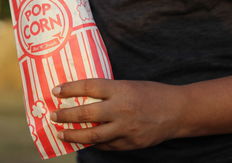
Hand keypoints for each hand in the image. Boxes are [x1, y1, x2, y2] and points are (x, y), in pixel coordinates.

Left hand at [50, 79, 185, 150]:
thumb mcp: (129, 85)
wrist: (177, 111)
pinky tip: (84, 141)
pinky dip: (94, 143)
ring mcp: (126, 129)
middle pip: (86, 113)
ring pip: (93, 135)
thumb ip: (109, 92)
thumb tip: (83, 97)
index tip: (55, 90)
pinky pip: (107, 145)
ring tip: (61, 134)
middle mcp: (122, 109)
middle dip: (65, 115)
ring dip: (74, 135)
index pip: (89, 86)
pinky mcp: (131, 143)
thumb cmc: (151, 94)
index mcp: (121, 89)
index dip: (70, 89)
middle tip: (53, 115)